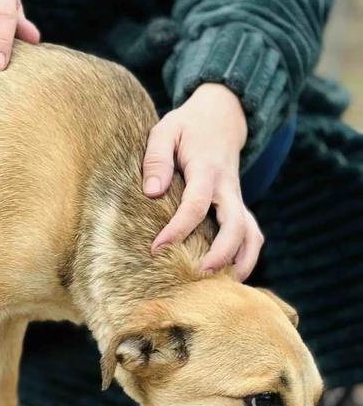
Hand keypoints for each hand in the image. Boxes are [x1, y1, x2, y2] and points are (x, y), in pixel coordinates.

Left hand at [142, 83, 263, 281]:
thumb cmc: (187, 127)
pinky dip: (246, 258)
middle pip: (236, 226)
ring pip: (252, 236)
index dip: (179, 228)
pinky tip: (229, 279)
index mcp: (207, 170)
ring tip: (221, 288)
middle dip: (221, 254)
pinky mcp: (240, 208)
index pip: (197, 204)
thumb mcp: (165, 130)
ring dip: (241, 262)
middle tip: (198, 274)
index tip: (157, 248)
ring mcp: (238, 200)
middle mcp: (229, 188)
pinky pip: (252, 237)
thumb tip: (152, 192)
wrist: (222, 117)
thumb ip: (156, 158)